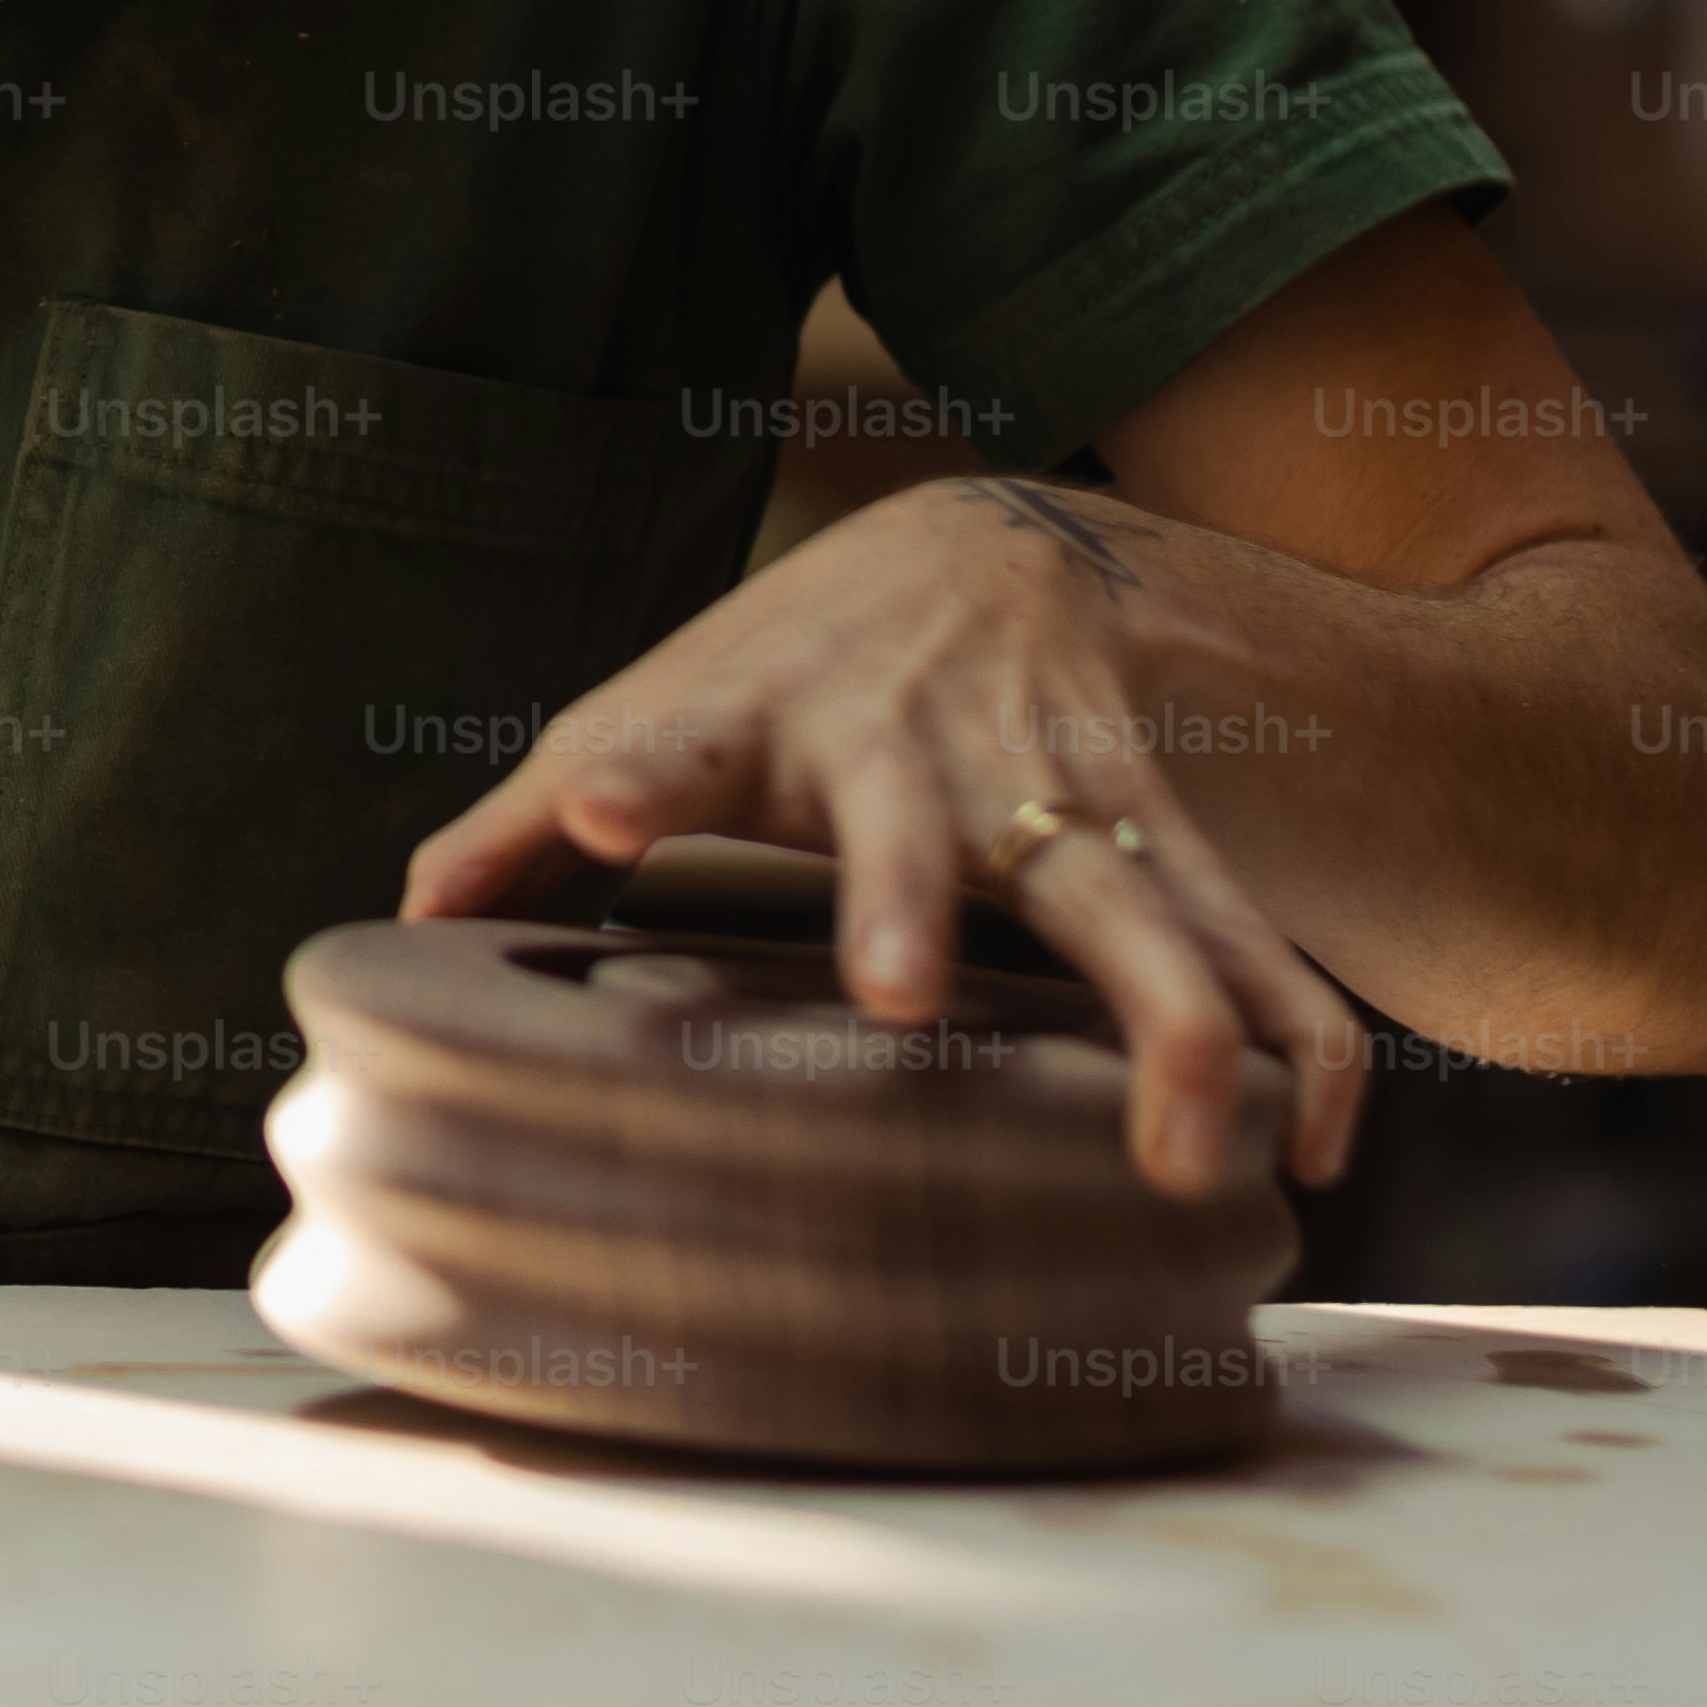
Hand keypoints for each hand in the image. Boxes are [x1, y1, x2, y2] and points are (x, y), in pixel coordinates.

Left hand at [398, 472, 1369, 1198]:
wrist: (989, 546)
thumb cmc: (780, 667)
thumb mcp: (648, 711)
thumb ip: (520, 820)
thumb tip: (400, 922)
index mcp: (760, 724)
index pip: (671, 740)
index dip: (628, 773)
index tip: (591, 808)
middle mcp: (914, 754)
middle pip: (916, 832)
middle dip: (902, 904)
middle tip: (891, 996)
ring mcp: (1056, 790)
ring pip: (1132, 898)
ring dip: (1172, 1021)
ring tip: (1185, 1160)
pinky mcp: (1166, 830)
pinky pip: (1252, 936)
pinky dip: (1299, 1040)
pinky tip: (1306, 1157)